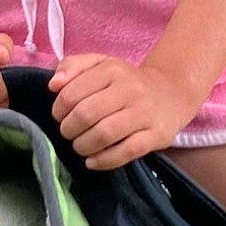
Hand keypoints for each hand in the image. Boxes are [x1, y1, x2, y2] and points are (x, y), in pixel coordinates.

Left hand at [49, 55, 198, 169]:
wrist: (172, 91)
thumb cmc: (127, 81)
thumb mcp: (101, 64)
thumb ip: (73, 66)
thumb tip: (53, 85)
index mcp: (112, 69)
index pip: (71, 93)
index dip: (58, 110)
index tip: (60, 116)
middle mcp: (130, 89)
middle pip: (86, 114)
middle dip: (69, 129)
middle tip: (69, 133)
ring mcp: (144, 113)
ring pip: (104, 135)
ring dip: (83, 146)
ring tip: (80, 146)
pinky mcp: (156, 135)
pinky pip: (125, 152)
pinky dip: (103, 161)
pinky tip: (92, 161)